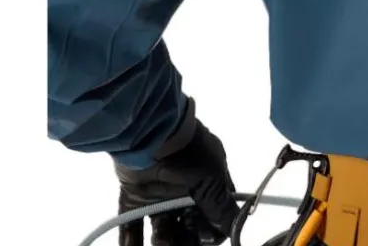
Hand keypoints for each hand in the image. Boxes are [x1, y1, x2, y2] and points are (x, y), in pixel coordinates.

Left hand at [115, 118, 238, 245]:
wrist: (149, 133)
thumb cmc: (187, 155)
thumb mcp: (211, 179)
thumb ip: (222, 207)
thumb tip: (236, 229)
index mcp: (208, 183)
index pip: (214, 215)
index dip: (210, 232)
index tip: (203, 238)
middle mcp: (185, 191)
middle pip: (189, 227)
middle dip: (186, 240)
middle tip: (178, 243)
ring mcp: (160, 195)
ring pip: (163, 230)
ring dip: (162, 243)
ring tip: (159, 242)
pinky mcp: (135, 198)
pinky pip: (133, 226)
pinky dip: (131, 242)